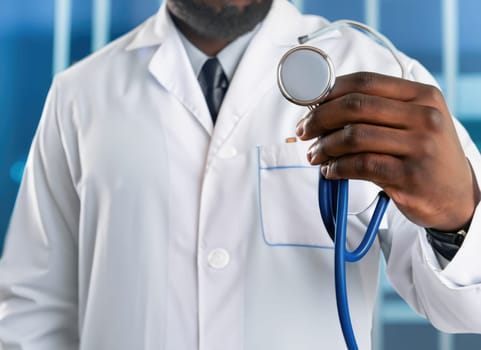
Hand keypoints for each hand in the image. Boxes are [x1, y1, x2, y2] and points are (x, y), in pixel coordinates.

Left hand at [296, 72, 479, 230]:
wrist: (457, 197)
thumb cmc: (425, 156)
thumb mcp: (413, 123)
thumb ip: (377, 111)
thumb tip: (322, 108)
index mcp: (422, 95)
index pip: (365, 81)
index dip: (329, 90)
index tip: (309, 104)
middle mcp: (424, 116)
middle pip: (355, 106)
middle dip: (319, 118)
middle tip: (303, 131)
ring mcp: (419, 146)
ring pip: (354, 137)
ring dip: (324, 147)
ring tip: (314, 155)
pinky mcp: (410, 175)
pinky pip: (360, 166)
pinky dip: (337, 168)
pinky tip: (330, 172)